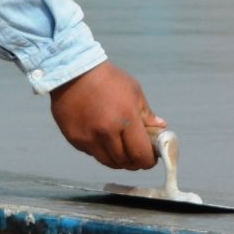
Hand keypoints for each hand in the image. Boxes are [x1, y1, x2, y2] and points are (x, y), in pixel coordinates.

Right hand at [48, 61, 165, 171]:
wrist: (73, 72)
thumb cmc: (107, 79)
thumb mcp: (133, 90)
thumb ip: (146, 113)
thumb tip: (160, 127)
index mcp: (126, 119)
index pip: (141, 154)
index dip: (148, 160)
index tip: (151, 159)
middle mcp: (107, 132)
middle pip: (125, 162)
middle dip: (135, 162)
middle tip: (138, 155)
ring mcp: (89, 138)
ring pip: (108, 162)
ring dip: (119, 160)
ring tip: (122, 150)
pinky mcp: (75, 140)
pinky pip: (93, 154)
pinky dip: (102, 151)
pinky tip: (104, 140)